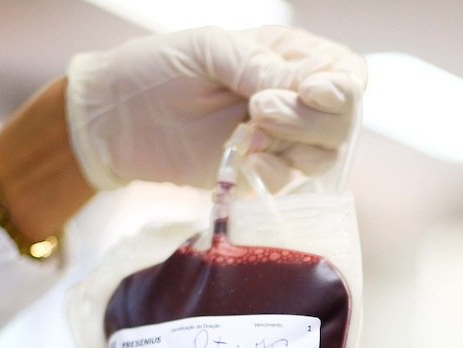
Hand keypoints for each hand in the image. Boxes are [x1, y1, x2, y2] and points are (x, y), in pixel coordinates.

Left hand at [65, 26, 366, 190]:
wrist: (114, 120)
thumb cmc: (156, 68)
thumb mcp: (209, 49)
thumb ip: (261, 66)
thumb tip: (306, 89)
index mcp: (290, 58)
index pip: (348, 75)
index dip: (341, 88)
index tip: (306, 91)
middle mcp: (295, 99)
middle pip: (343, 120)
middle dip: (310, 119)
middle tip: (259, 112)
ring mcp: (280, 140)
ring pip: (325, 155)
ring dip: (293, 148)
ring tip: (248, 137)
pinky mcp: (260, 174)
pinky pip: (291, 184)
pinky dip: (273, 175)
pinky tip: (244, 162)